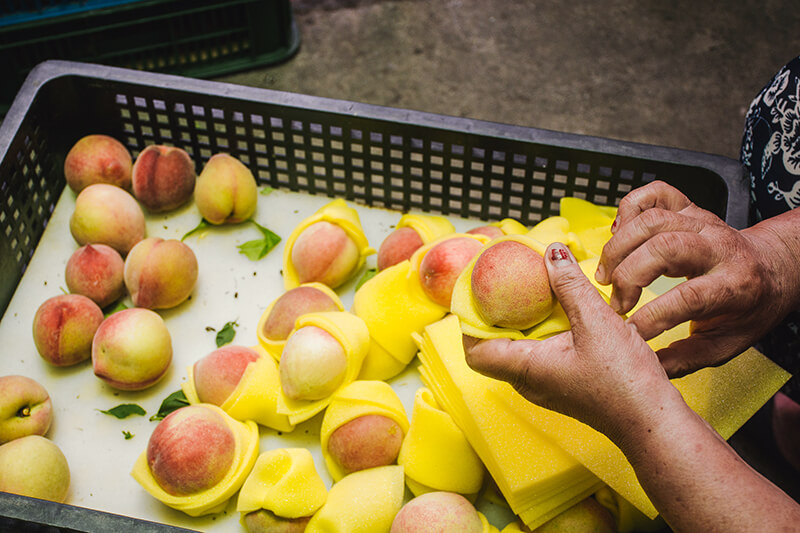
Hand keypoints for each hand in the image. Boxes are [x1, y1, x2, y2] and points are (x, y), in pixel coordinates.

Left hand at [463, 242, 672, 440]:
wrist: (655, 423)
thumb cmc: (626, 385)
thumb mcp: (597, 322)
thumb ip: (570, 285)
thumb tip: (552, 253)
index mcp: (525, 369)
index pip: (474, 350)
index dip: (468, 321)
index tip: (474, 292)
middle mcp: (529, 381)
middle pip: (495, 344)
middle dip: (496, 311)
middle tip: (505, 280)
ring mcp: (547, 385)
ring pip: (521, 346)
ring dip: (525, 317)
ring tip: (536, 287)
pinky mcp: (565, 383)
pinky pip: (542, 351)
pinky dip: (546, 328)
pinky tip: (566, 309)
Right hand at [595, 181, 799, 377]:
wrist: (773, 268)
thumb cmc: (749, 308)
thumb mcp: (727, 343)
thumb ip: (686, 357)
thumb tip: (647, 368)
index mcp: (736, 284)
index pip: (689, 297)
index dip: (653, 316)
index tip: (629, 332)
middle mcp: (719, 246)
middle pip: (666, 247)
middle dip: (629, 274)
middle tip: (614, 302)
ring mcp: (703, 221)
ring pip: (653, 219)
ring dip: (619, 246)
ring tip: (605, 274)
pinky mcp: (690, 207)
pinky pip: (655, 192)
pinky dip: (629, 207)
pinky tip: (618, 233)